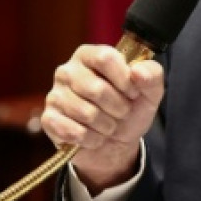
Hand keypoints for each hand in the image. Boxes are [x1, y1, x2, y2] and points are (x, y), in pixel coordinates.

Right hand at [40, 44, 163, 192]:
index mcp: (90, 56)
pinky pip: (74, 132)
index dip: (124, 79)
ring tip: (108, 125)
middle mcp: (67, 71)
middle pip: (96, 89)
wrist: (115, 144)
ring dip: (106, 126)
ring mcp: (55, 95)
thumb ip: (152, 76)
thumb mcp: (149, 93)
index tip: (133, 92)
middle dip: (118, 108)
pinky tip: (93, 137)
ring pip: (86, 113)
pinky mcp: (49, 119)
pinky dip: (92, 140)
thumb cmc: (129, 110)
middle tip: (121, 113)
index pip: (105, 57)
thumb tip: (137, 71)